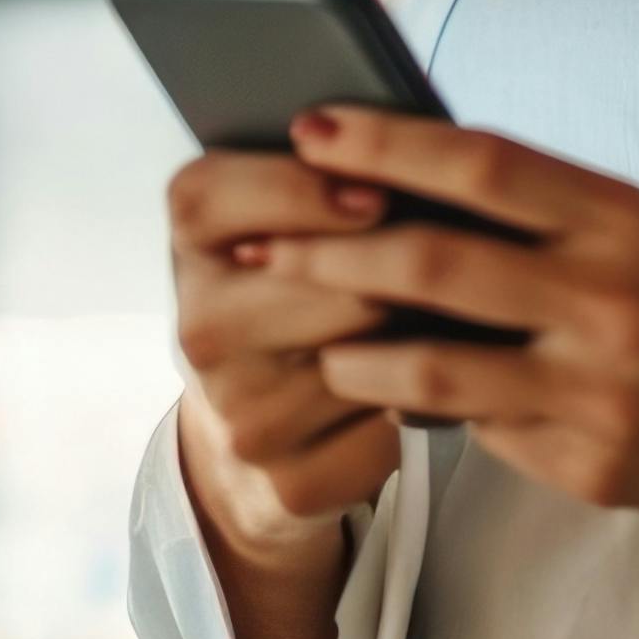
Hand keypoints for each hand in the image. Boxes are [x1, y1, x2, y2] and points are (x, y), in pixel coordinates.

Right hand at [164, 148, 403, 585]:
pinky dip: (423, 405)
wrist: (258, 429)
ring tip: (442, 320)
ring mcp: (240, 414)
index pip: (216, 197)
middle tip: (448, 259)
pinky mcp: (290, 480)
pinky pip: (391, 427)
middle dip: (395, 266)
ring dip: (419, 336)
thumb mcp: (283, 218)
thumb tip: (412, 159)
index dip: (300, 191)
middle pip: (322, 280)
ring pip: (367, 354)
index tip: (377, 191)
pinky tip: (426, 385)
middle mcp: (199, 327)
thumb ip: (325, 176)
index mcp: (190, 239)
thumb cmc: (297, 291)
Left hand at [270, 108, 638, 637]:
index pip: (482, 160)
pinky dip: (411, 405)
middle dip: (331, 250)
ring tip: (314, 335)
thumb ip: (534, 207)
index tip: (309, 126)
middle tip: (264, 244)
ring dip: (351, 347)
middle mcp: (610, 294)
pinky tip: (376, 390)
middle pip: (435, 261)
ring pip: (432, 362)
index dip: (386, 141)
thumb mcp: (632, 230)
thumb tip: (393, 176)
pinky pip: (473, 429)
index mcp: (619, 216)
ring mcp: (599, 384)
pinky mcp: (590, 461)